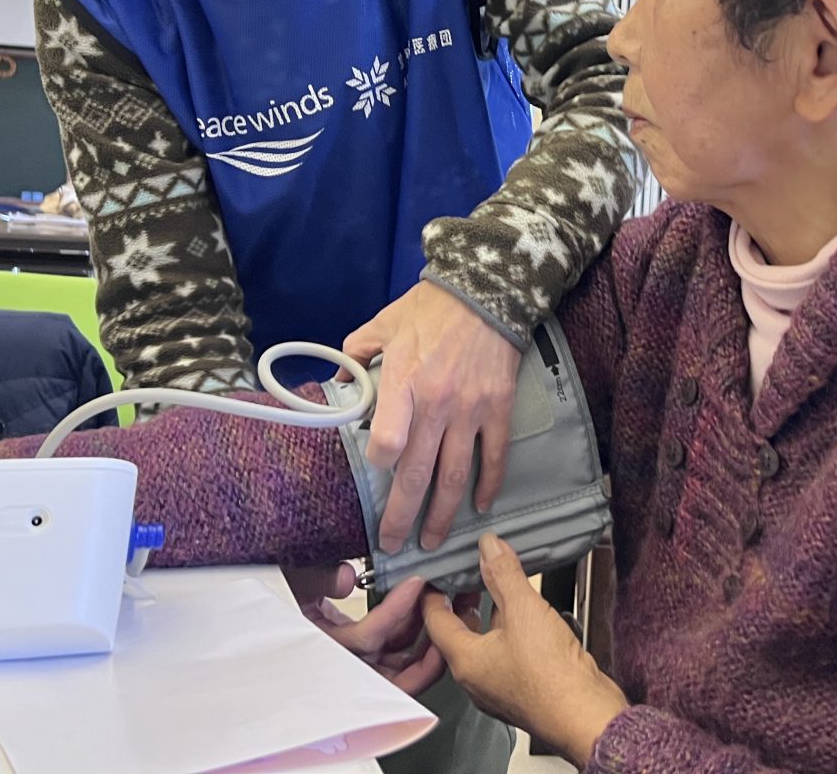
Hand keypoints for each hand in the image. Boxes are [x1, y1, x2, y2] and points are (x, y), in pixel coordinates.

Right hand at [283, 563, 446, 695]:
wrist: (285, 604)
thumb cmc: (293, 590)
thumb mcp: (299, 578)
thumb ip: (320, 578)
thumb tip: (347, 580)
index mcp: (321, 646)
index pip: (365, 638)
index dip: (393, 611)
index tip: (415, 584)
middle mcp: (344, 665)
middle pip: (392, 678)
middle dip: (425, 654)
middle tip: (445, 618)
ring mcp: (360, 666)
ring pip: (402, 673)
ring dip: (426, 646)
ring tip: (442, 613)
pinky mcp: (371, 659)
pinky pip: (400, 661)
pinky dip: (418, 642)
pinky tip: (428, 614)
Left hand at [342, 280, 521, 552]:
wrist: (486, 290)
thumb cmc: (430, 309)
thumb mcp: (381, 325)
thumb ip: (355, 356)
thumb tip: (338, 383)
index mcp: (403, 384)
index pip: (388, 443)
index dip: (380, 464)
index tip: (377, 472)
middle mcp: (436, 405)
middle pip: (417, 475)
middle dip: (403, 517)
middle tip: (393, 545)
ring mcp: (470, 411)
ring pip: (455, 476)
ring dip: (443, 515)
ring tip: (432, 541)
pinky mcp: (498, 410)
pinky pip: (494, 457)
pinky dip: (489, 485)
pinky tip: (481, 507)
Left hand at [423, 534, 626, 765]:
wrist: (587, 717)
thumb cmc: (552, 678)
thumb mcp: (524, 610)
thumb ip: (504, 574)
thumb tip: (489, 548)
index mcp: (465, 662)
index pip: (435, 621)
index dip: (433, 594)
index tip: (435, 575)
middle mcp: (478, 679)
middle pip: (459, 633)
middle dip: (463, 602)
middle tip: (469, 576)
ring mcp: (501, 687)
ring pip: (486, 644)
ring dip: (490, 615)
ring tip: (501, 588)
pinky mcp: (524, 690)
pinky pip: (508, 654)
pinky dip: (511, 631)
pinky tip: (529, 617)